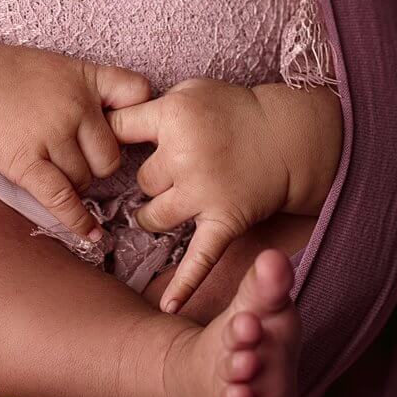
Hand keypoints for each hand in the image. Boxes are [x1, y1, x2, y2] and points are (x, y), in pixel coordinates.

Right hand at [0, 41, 156, 242]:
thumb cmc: (15, 78)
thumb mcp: (64, 66)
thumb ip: (100, 85)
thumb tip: (138, 114)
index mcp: (87, 79)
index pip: (138, 94)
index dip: (137, 117)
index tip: (129, 131)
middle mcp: (75, 106)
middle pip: (110, 156)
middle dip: (95, 164)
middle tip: (72, 156)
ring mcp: (51, 135)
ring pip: (84, 180)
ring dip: (73, 182)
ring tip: (49, 164)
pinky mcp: (26, 162)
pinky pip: (62, 198)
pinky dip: (78, 220)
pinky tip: (91, 235)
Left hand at [104, 77, 293, 312]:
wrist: (287, 136)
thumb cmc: (234, 111)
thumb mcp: (190, 91)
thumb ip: (151, 106)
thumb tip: (108, 123)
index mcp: (173, 116)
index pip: (118, 129)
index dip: (112, 136)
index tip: (113, 143)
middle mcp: (184, 155)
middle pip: (141, 180)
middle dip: (154, 176)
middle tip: (178, 167)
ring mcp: (204, 192)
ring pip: (153, 216)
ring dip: (156, 214)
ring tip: (172, 205)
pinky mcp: (224, 220)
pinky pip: (201, 257)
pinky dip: (186, 283)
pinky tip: (169, 305)